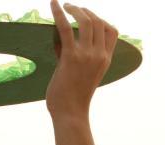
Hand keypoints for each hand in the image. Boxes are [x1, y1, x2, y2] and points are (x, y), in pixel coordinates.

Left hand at [45, 2, 118, 119]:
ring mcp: (87, 55)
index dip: (100, 19)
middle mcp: (99, 55)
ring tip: (64, 5)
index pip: (111, 31)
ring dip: (75, 9)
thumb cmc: (72, 98)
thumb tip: (60, 39)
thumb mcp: (83, 75)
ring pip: (86, 21)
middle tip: (72, 8)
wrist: (70, 113)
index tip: (87, 16)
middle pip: (98, 22)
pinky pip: (66, 28)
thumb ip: (76, 56)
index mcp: (105, 60)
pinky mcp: (71, 56)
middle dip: (85, 11)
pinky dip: (59, 13)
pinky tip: (53, 4)